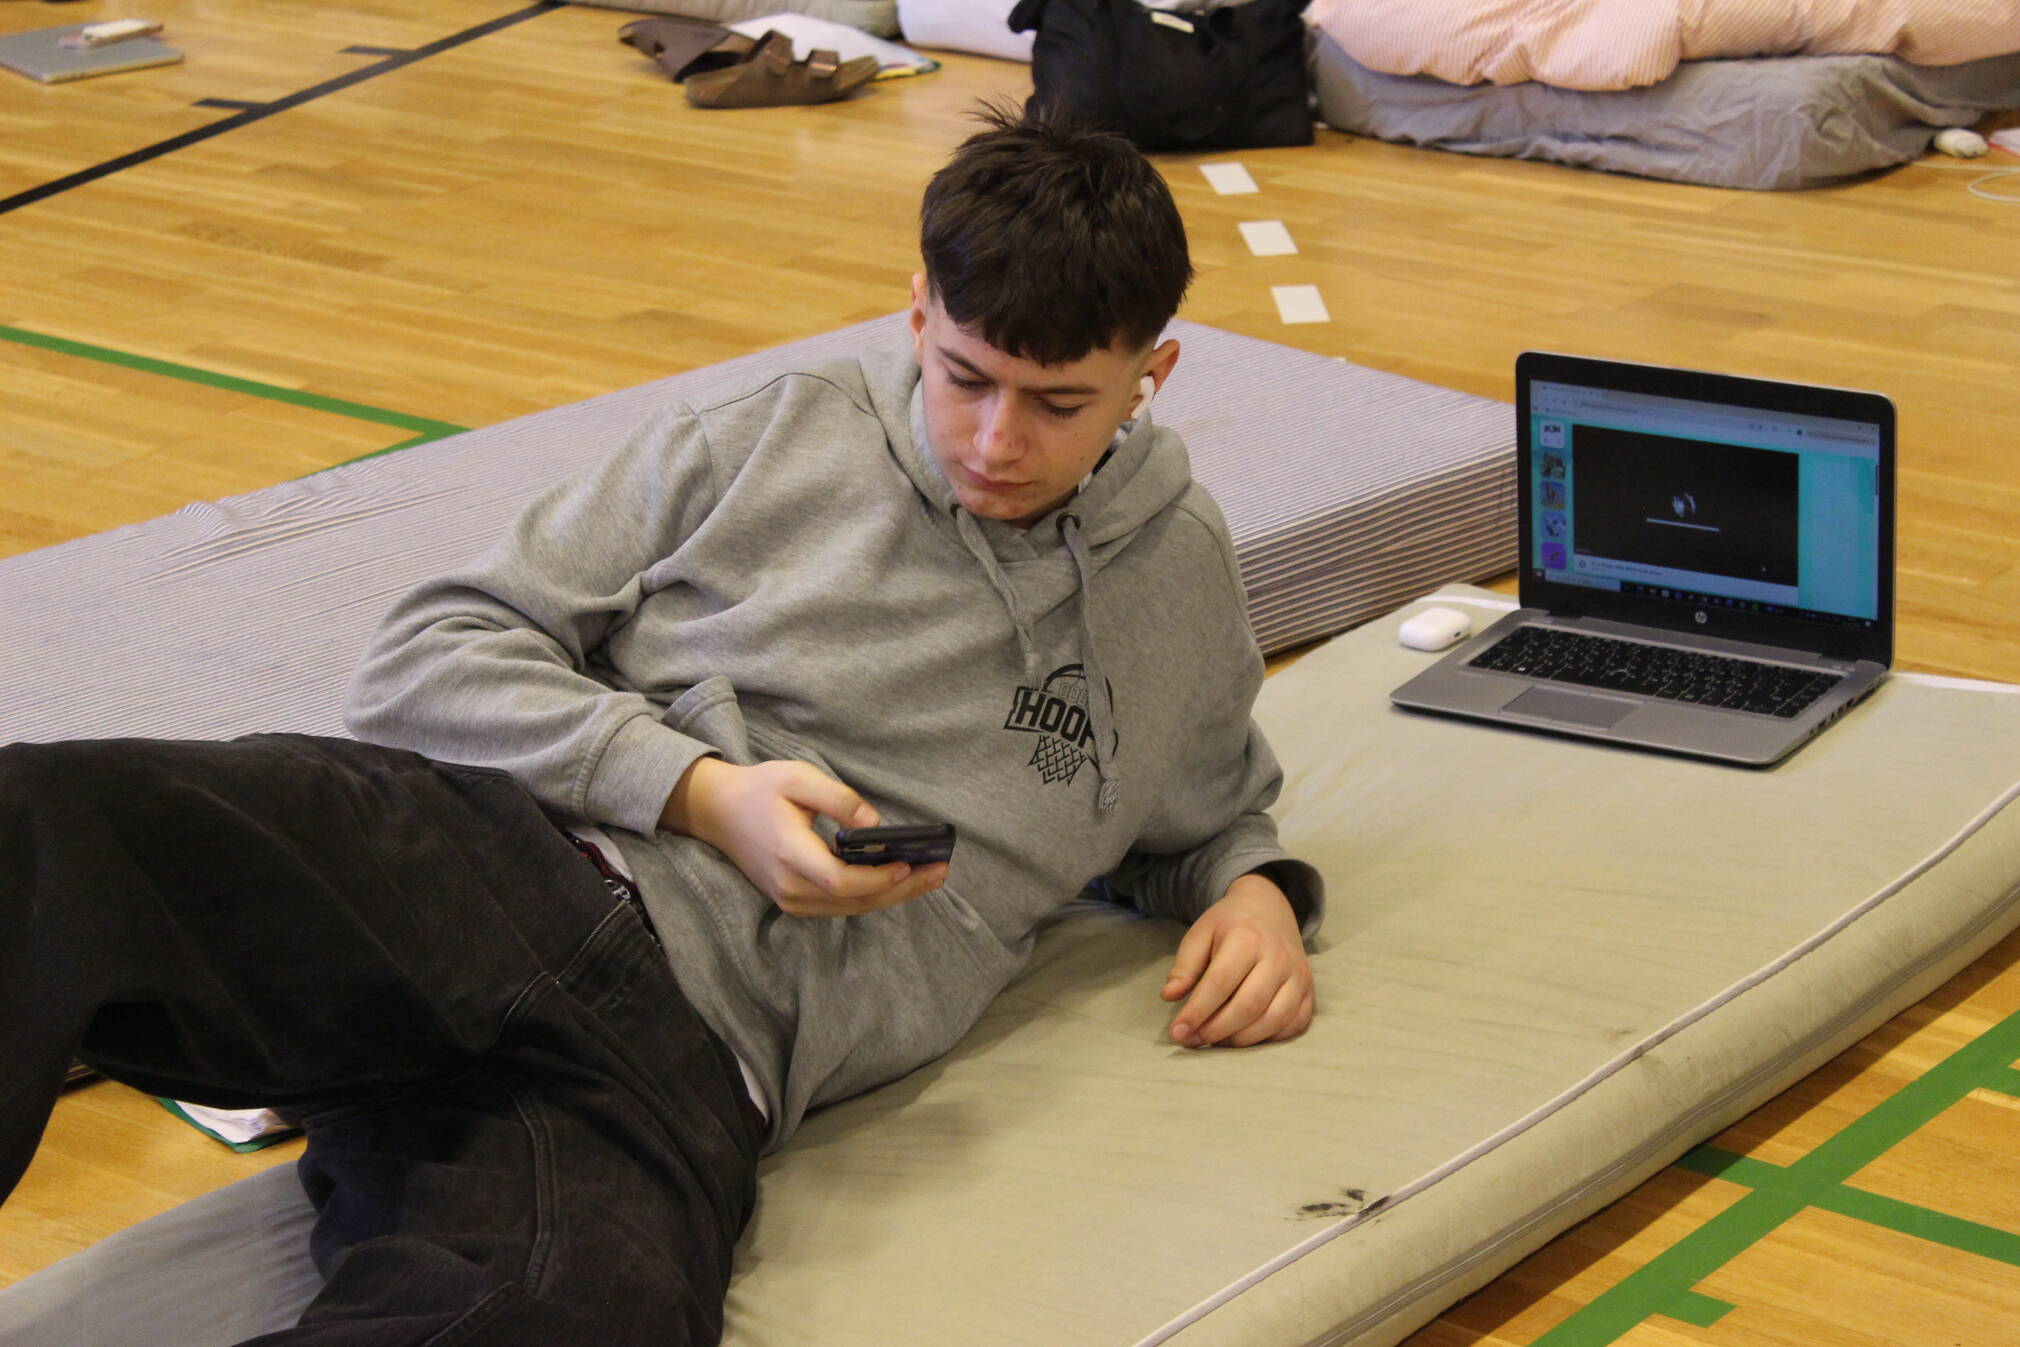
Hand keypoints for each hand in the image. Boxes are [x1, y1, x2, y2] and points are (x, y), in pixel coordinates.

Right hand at [661, 758, 948, 917]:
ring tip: (930, 877)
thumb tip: (875, 824)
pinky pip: (840, 906)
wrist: (718, 812)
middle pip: (853, 899)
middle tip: (940, 872)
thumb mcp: (797, 777)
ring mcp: (790, 899)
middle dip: (901, 888)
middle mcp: (789, 885)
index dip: (876, 877)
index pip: (838, 879)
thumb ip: (838, 799)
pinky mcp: (794, 901)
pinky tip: (899, 882)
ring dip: (892, 895)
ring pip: (850, 907)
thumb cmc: (760, 790)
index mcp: (788, 853)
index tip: (907, 864)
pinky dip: (872, 896)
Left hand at [1161, 873, 1312, 1048]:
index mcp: (1247, 939)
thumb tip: (1169, 996)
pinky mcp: (1309, 991)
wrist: (1269, 908)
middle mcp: (1278, 958)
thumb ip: (1184, 965)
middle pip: (1247, 1007)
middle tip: (1192, 1040)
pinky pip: (1293, 1025)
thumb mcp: (1200, 934)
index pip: (1219, 984)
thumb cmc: (1230, 925)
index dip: (1197, 1012)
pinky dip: (1268, 1038)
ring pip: (1273, 1020)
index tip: (1177, 1031)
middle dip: (1216, 1030)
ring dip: (1240, 1039)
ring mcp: (1298, 976)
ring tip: (1215, 1041)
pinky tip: (1244, 1036)